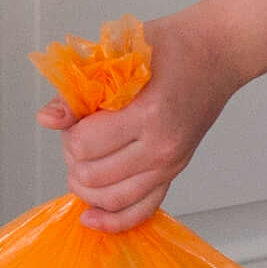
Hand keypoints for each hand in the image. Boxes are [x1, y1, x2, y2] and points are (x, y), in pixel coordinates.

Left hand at [38, 5, 243, 229]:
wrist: (219, 53)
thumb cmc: (173, 46)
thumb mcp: (119, 54)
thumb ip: (79, 90)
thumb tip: (47, 119)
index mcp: (147, 114)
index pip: (85, 144)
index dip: (69, 132)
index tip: (76, 116)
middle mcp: (161, 147)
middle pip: (93, 175)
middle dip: (74, 157)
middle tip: (79, 134)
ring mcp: (170, 164)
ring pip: (112, 199)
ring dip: (86, 187)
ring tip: (83, 164)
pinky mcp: (174, 172)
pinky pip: (141, 211)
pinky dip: (113, 220)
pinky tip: (91, 217)